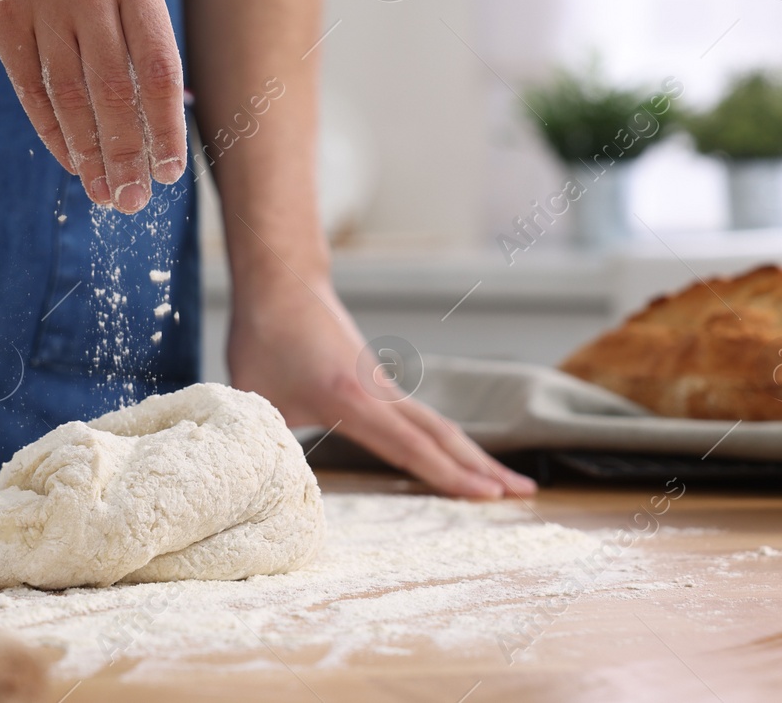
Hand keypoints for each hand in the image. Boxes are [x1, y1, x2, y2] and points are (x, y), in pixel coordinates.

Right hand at [0, 0, 186, 213]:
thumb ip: (139, 25)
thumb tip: (174, 106)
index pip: (159, 64)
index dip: (166, 125)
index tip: (170, 172)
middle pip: (116, 90)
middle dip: (129, 155)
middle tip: (134, 202)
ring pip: (72, 96)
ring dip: (91, 155)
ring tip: (104, 193)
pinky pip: (31, 89)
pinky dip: (52, 133)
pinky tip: (70, 161)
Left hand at [227, 277, 536, 498]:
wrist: (281, 283)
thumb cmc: (265, 337)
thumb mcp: (256, 396)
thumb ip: (268, 443)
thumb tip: (267, 485)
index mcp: (352, 400)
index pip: (411, 446)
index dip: (449, 476)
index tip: (489, 497)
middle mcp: (380, 392)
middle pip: (443, 435)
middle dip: (485, 469)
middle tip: (525, 494)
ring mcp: (384, 385)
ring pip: (437, 425)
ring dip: (472, 455)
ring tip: (506, 482)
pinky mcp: (379, 382)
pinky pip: (421, 418)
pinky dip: (445, 441)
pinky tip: (456, 458)